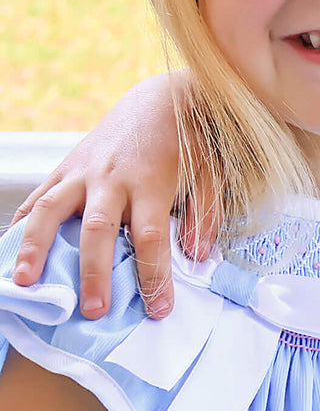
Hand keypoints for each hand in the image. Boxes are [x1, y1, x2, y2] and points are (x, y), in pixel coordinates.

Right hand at [10, 73, 218, 318]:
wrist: (160, 99)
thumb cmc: (188, 142)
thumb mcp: (208, 173)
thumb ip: (204, 213)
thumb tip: (197, 255)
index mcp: (151, 180)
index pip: (151, 235)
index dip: (154, 274)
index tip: (158, 309)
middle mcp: (112, 177)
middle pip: (98, 228)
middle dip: (95, 271)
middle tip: (94, 311)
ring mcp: (83, 171)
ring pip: (51, 210)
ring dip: (35, 248)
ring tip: (25, 284)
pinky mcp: (65, 167)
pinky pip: (37, 198)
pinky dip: (21, 226)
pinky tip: (11, 254)